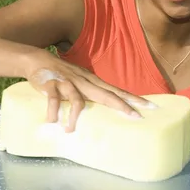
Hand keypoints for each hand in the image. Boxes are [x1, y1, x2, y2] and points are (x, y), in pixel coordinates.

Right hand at [25, 51, 150, 132]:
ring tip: (70, 129)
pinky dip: (52, 110)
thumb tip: (107, 107)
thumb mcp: (82, 81)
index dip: (134, 99)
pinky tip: (52, 121)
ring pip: (77, 99)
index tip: (151, 107)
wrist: (38, 59)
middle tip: (136, 116)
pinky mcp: (51, 85)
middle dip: (122, 105)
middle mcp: (84, 82)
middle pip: (106, 94)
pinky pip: (52, 99)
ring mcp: (68, 83)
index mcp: (93, 82)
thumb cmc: (63, 74)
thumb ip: (92, 93)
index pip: (117, 91)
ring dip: (74, 115)